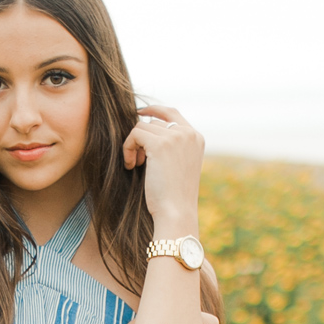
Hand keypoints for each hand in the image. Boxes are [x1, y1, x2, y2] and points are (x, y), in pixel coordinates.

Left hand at [122, 102, 203, 232]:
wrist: (176, 212)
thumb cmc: (174, 197)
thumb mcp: (178, 166)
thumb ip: (171, 146)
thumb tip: (146, 126)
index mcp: (196, 138)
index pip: (172, 112)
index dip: (153, 110)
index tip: (138, 115)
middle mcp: (189, 134)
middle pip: (154, 120)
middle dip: (141, 137)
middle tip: (138, 159)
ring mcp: (176, 137)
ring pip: (142, 126)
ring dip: (133, 145)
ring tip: (135, 165)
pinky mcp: (160, 144)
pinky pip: (135, 134)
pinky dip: (128, 148)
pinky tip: (131, 166)